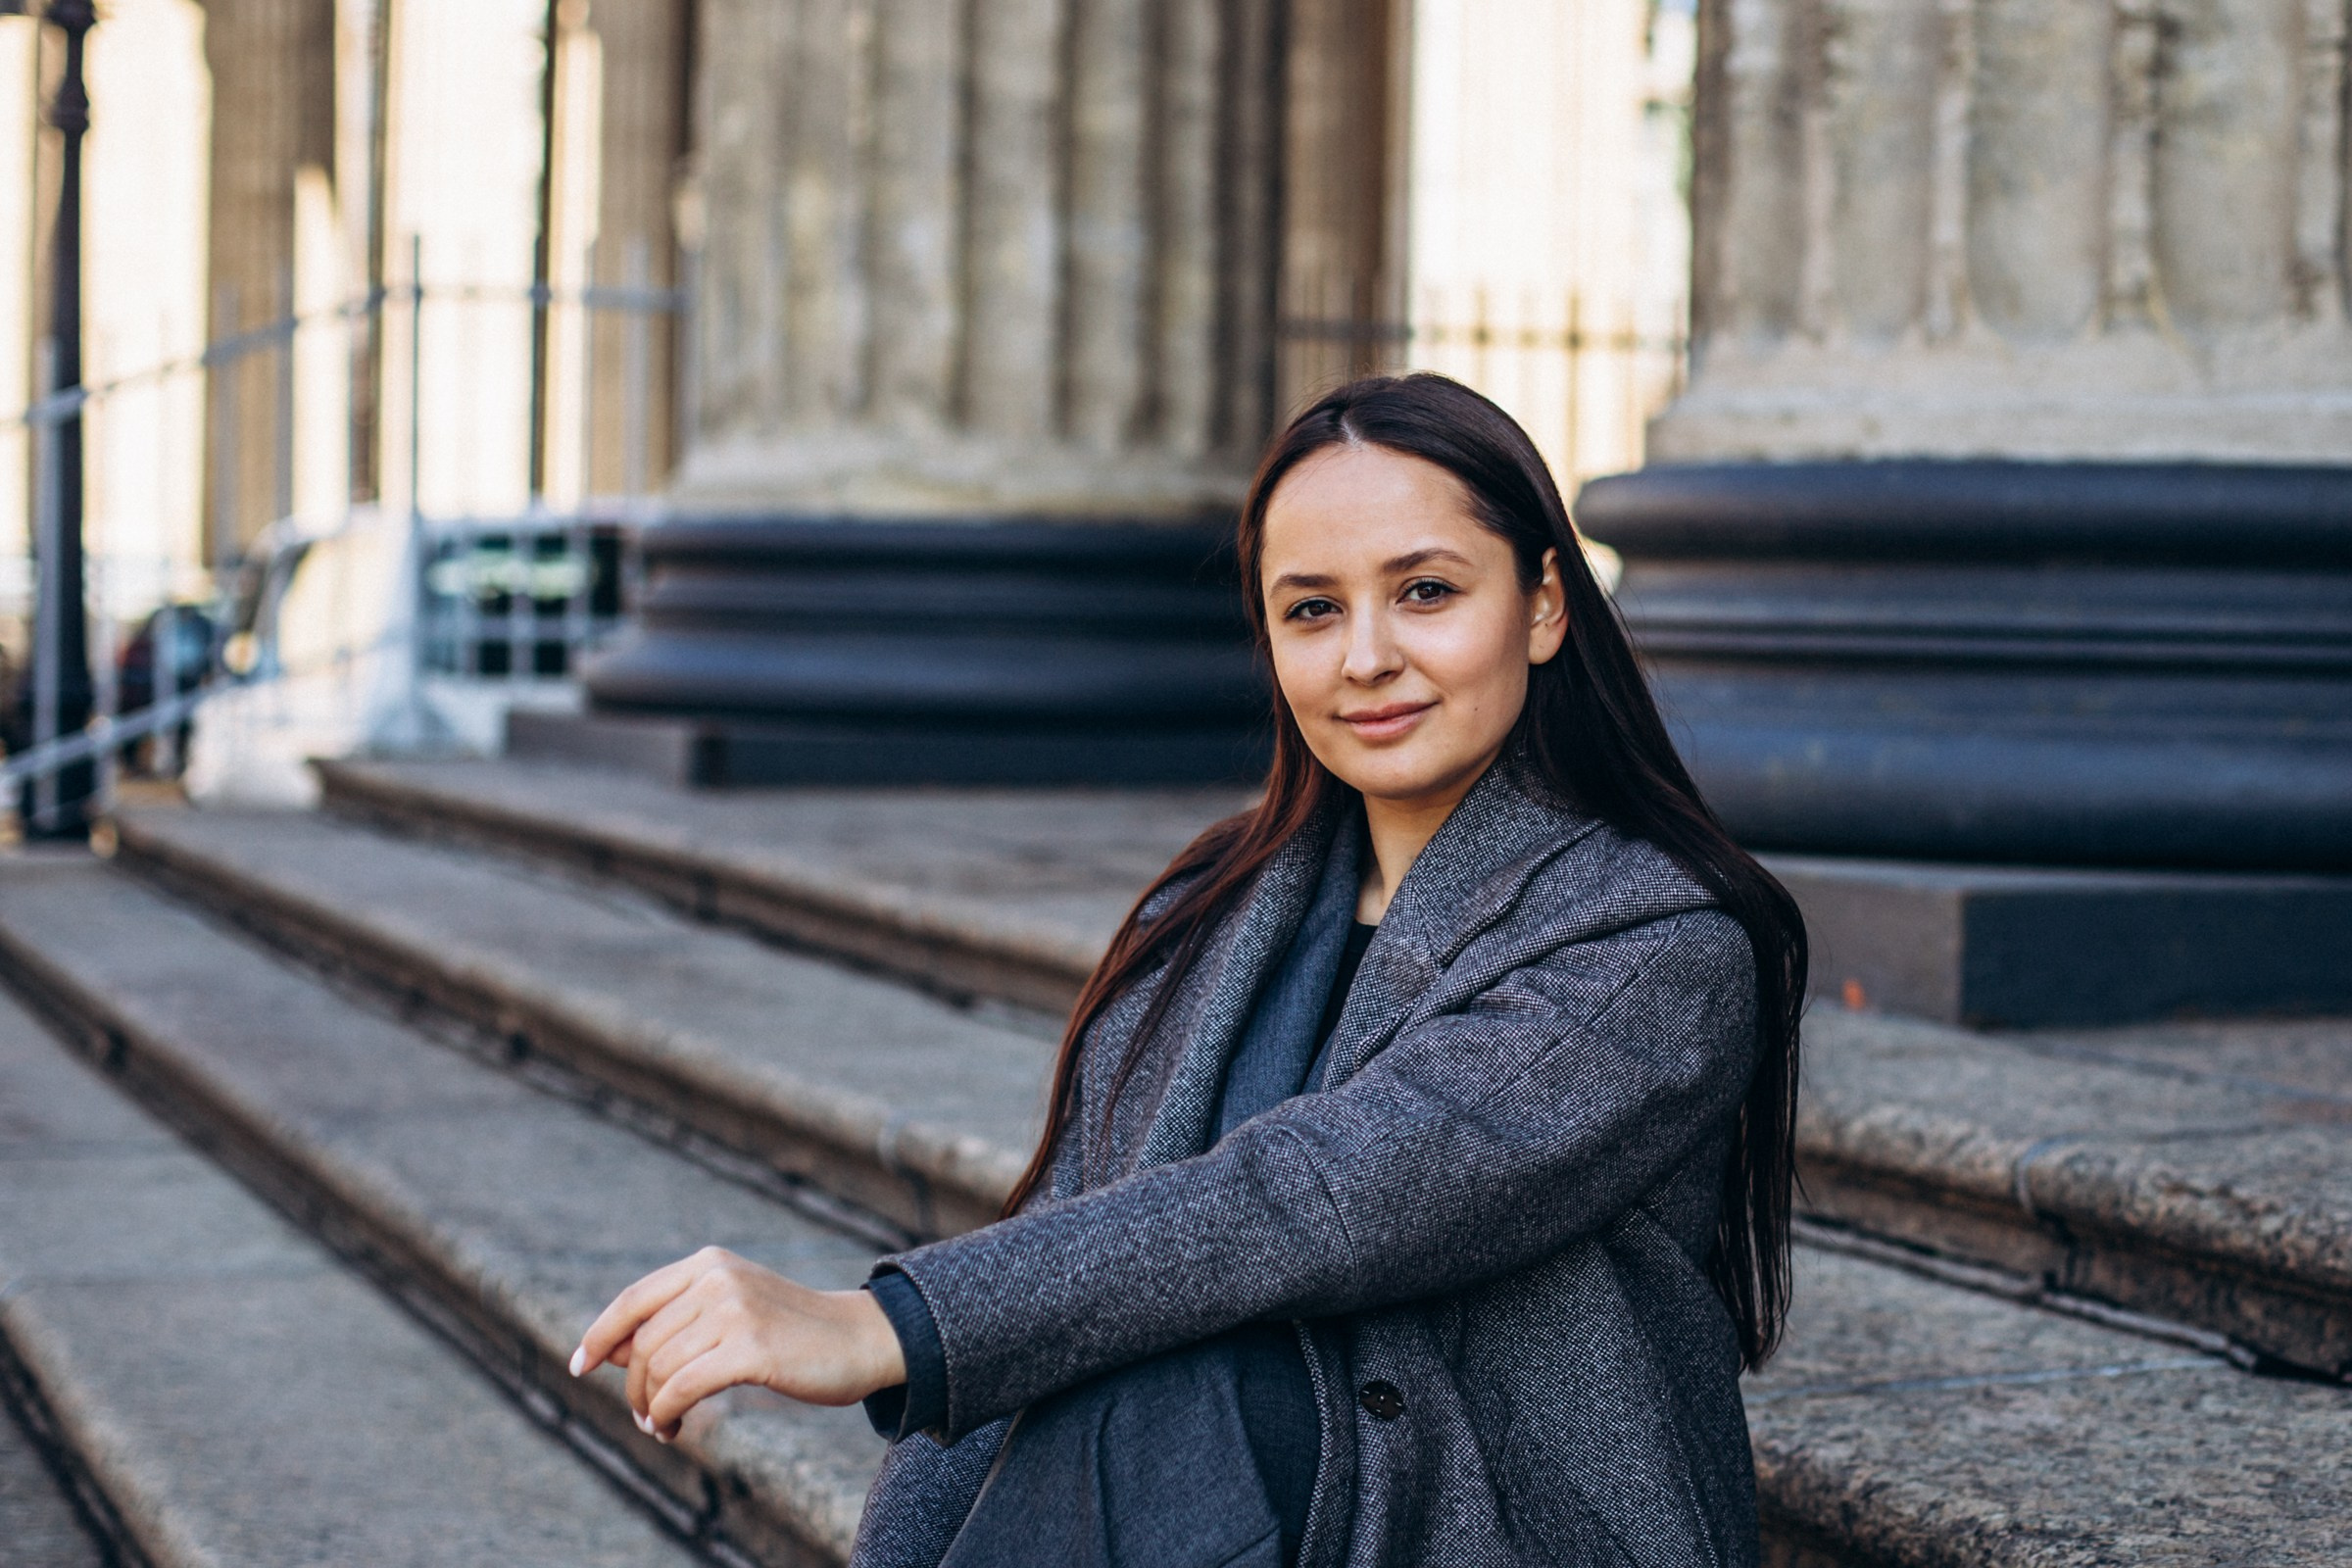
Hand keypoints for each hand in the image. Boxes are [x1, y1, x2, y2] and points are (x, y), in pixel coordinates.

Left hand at [569, 1247, 907, 1441]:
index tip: (581, 1366)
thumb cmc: (791, 1332)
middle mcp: (718, 1278)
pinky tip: (675, 1426)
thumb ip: (677, 1321)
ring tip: (663, 1426)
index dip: (600, 1335)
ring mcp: (735, 1310)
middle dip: (634, 1388)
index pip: (633, 1299)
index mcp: (709, 1263)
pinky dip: (667, 1414)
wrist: (859, 1338)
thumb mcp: (732, 1310)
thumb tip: (614, 1351)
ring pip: (660, 1369)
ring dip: (652, 1408)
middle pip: (644, 1343)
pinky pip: (683, 1388)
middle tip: (647, 1418)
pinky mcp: (751, 1348)